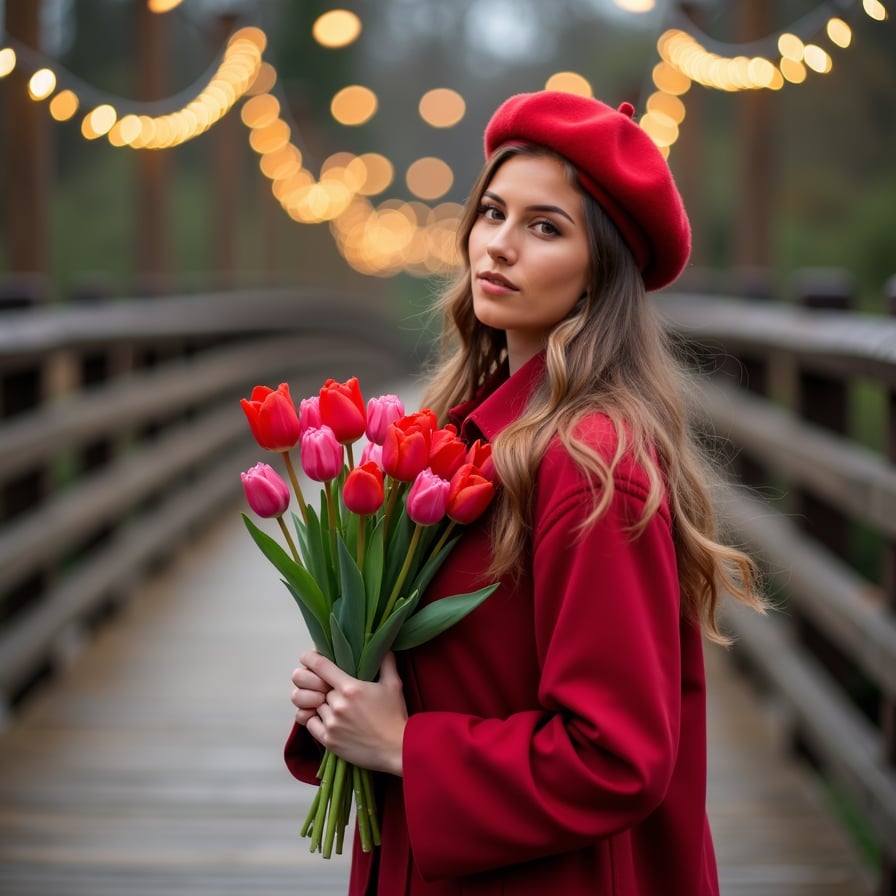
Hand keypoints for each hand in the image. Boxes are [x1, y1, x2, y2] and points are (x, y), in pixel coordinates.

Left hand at [296, 651, 407, 776]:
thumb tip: (384, 645)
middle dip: (325, 687)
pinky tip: (328, 719)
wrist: (397, 749)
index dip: (309, 659)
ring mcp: (332, 724)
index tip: (305, 657)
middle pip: (319, 688)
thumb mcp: (394, 684)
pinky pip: (310, 724)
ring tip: (336, 707)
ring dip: (323, 704)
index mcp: (351, 688)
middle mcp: (338, 705)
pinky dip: (316, 720)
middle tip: (335, 689)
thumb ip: (386, 662)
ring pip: (315, 705)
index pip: (321, 667)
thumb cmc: (395, 716)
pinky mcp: (329, 741)